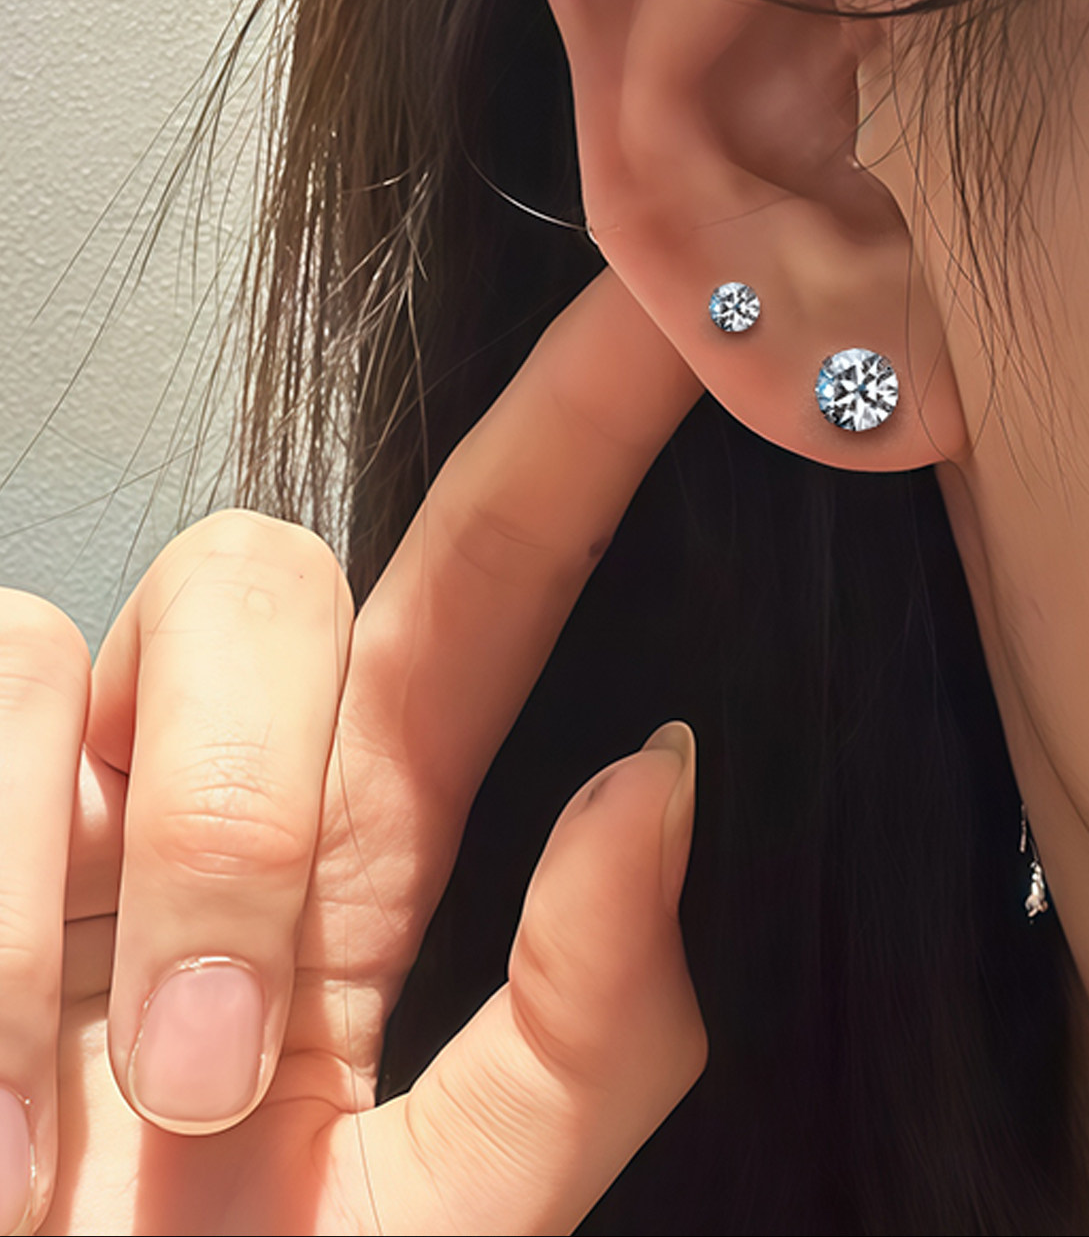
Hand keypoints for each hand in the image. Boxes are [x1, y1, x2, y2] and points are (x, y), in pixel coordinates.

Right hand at [1, 270, 705, 1234]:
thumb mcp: (445, 1218)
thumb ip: (583, 1032)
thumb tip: (663, 774)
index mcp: (365, 857)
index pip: (487, 581)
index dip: (573, 428)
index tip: (665, 303)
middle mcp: (200, 791)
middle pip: (255, 572)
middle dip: (231, 806)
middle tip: (216, 1075)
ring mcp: (38, 806)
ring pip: (57, 638)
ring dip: (67, 909)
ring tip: (55, 1149)